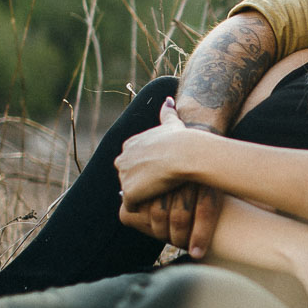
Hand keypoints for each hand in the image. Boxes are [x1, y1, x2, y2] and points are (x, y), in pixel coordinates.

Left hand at [117, 99, 223, 255]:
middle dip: (140, 184)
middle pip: (128, 177)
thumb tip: (168, 100)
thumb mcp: (173, 123)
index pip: (132, 161)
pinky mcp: (130, 194)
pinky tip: (157, 206)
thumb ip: (168, 113)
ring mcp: (124, 177)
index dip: (147, 169)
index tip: (161, 173)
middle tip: (160, 188)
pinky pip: (133, 207)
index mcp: (129, 145)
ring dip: (142, 196)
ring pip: (130, 193)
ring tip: (160, 199)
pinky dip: (143, 207)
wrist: (184, 154)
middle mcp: (122, 160)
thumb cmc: (183, 139)